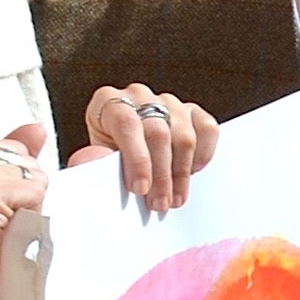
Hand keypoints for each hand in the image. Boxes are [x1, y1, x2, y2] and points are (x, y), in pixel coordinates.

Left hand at [75, 85, 218, 211]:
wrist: (122, 149)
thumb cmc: (107, 153)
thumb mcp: (94, 157)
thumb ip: (91, 160)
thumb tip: (95, 160)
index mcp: (108, 101)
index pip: (127, 125)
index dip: (137, 159)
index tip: (140, 189)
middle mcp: (139, 96)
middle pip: (159, 133)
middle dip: (161, 174)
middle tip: (160, 203)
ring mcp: (168, 102)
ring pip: (184, 136)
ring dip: (181, 173)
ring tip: (173, 197)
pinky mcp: (192, 111)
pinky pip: (207, 129)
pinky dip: (203, 153)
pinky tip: (191, 171)